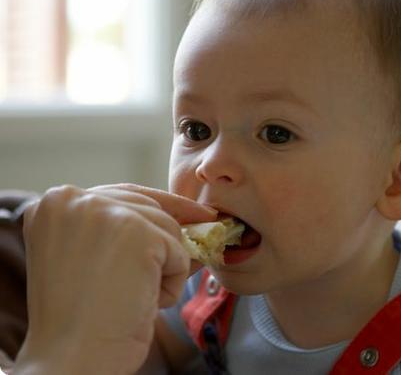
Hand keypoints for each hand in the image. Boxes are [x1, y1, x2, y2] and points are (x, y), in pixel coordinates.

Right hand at [14, 184, 216, 374]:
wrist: (73, 359)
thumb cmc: (82, 318)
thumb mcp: (96, 258)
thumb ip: (128, 231)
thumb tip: (191, 222)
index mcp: (55, 203)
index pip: (122, 194)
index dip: (159, 207)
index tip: (192, 213)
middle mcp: (75, 199)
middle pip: (149, 206)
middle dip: (170, 237)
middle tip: (188, 252)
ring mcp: (107, 212)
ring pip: (169, 228)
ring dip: (165, 268)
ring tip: (135, 296)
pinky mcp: (138, 233)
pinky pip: (179, 253)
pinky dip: (173, 282)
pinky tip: (144, 302)